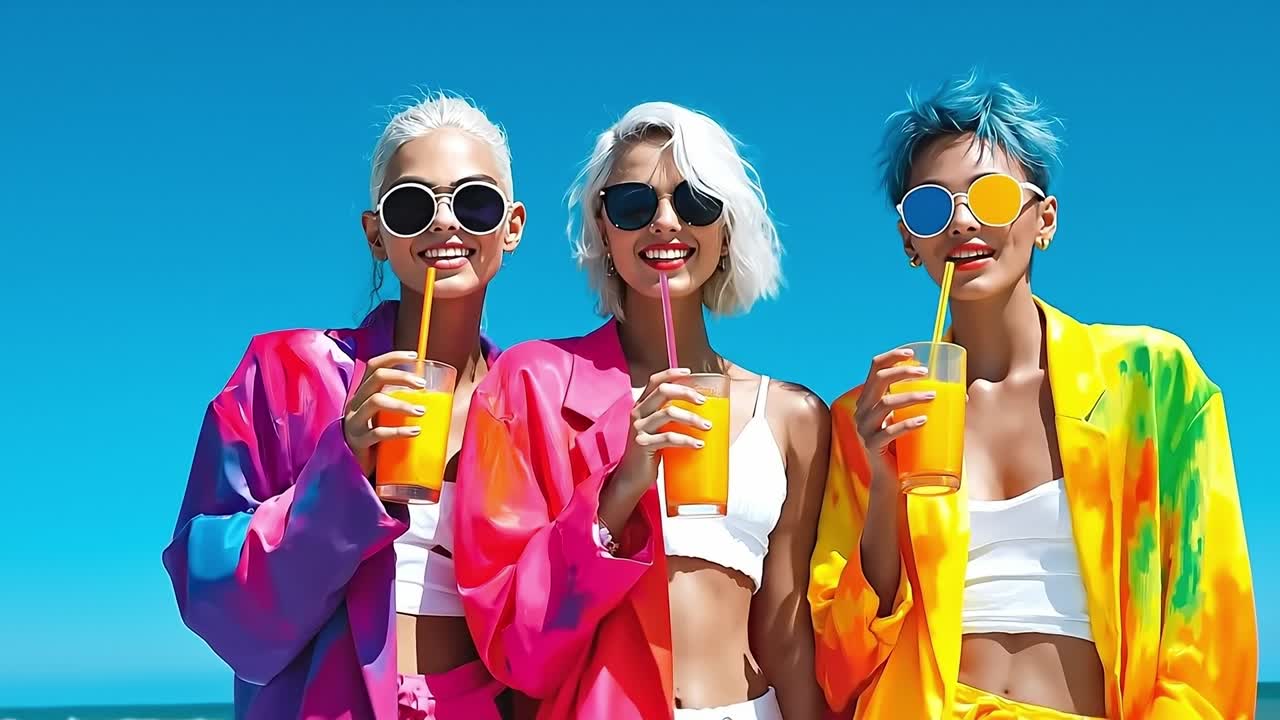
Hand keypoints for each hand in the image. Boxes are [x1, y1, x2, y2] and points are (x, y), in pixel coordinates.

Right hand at [342, 351, 428, 476]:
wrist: (354, 467)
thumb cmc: (375, 438)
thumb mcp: (384, 417)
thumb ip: (398, 405)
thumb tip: (433, 398)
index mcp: (363, 394)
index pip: (373, 366)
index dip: (393, 357)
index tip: (415, 356)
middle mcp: (356, 404)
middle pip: (376, 378)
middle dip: (401, 377)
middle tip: (422, 385)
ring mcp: (354, 423)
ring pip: (376, 402)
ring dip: (401, 404)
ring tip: (421, 412)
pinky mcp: (358, 442)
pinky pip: (377, 433)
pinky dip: (399, 431)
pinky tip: (415, 432)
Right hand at [610, 368, 712, 493]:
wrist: (631, 477)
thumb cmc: (648, 451)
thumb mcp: (655, 429)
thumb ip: (668, 417)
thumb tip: (701, 411)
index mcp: (641, 405)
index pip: (655, 381)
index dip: (671, 374)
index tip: (689, 373)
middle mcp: (638, 413)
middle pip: (663, 392)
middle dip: (687, 393)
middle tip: (703, 402)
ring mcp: (639, 428)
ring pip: (669, 413)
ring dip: (692, 418)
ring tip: (707, 426)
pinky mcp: (643, 445)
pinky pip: (669, 438)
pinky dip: (687, 440)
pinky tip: (699, 444)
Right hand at [853, 347, 936, 487]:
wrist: (891, 480)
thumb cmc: (904, 446)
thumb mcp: (909, 419)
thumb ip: (924, 406)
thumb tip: (962, 396)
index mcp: (869, 399)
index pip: (875, 368)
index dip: (892, 356)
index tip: (913, 354)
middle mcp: (862, 410)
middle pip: (879, 380)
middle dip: (903, 372)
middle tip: (926, 373)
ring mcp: (864, 428)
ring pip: (885, 403)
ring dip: (911, 396)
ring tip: (933, 396)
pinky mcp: (872, 445)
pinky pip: (889, 431)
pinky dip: (907, 424)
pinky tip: (923, 421)